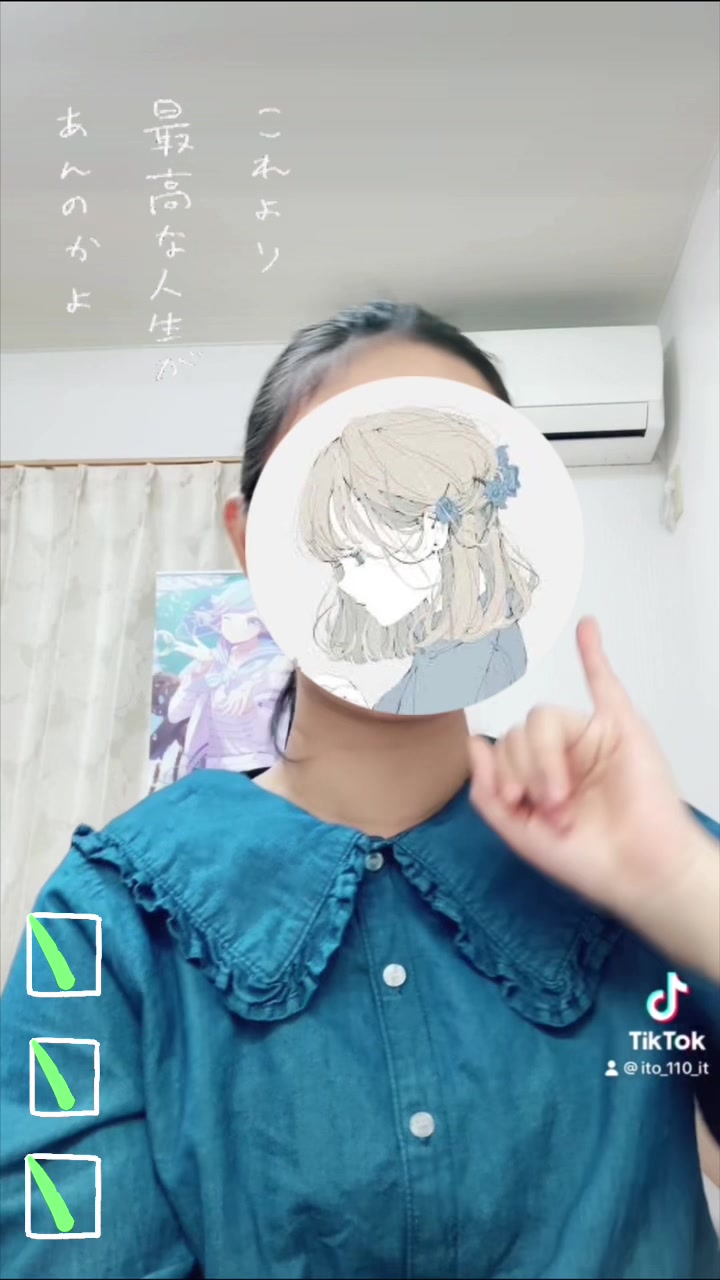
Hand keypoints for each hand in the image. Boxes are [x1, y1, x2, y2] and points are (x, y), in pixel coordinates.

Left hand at [469, 617, 700, 923]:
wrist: (640, 873)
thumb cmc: (587, 859)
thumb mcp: (519, 833)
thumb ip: (487, 791)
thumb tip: (473, 742)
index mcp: (537, 775)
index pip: (501, 749)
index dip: (502, 776)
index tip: (517, 806)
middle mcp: (562, 753)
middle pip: (518, 733)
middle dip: (526, 773)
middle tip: (551, 810)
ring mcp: (590, 737)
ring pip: (542, 718)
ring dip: (545, 760)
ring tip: (563, 798)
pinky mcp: (621, 727)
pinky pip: (603, 682)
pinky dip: (593, 654)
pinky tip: (586, 628)